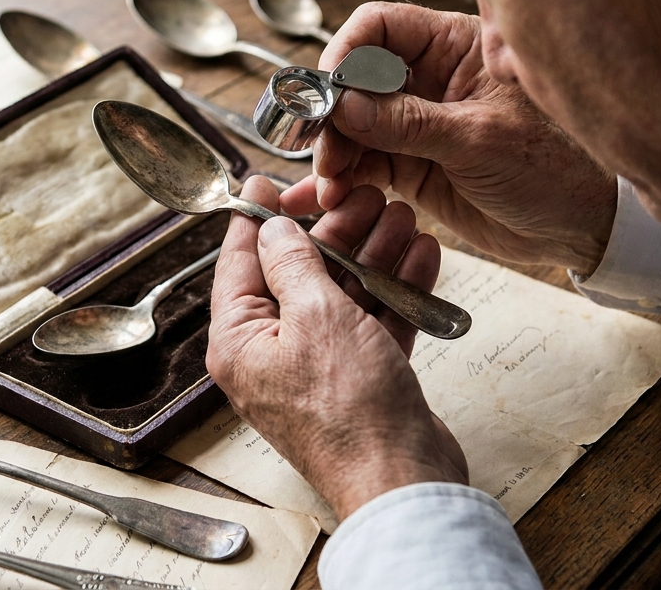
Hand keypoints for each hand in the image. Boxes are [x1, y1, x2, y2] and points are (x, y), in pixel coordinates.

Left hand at [207, 176, 467, 520]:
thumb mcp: (315, 316)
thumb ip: (293, 264)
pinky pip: (373, 322)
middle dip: (336, 231)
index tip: (265, 182)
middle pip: (298, 274)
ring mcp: (318, 367)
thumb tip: (272, 228)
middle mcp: (271, 353)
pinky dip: (396, 292)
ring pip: (342, 295)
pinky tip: (421, 257)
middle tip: (365, 195)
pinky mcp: (360, 379)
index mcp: (239, 340)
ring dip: (374, 256)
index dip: (256, 218)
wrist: (401, 479)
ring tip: (402, 217)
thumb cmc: (349, 409)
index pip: (239, 263)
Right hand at [280, 2, 616, 274]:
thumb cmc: (556, 168)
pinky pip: (363, 164)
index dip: (346, 50)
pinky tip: (322, 198)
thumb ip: (409, 123)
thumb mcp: (479, 140)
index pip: (381, 26)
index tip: (327, 89)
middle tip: (324, 149)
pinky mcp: (412, 165)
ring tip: (329, 184)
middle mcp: (431, 78)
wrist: (582, 227)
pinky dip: (340, 180)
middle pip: (356, 78)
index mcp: (457, 47)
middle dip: (332, 114)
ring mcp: (417, 123)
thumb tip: (345, 106)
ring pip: (352, 126)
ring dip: (332, 153)